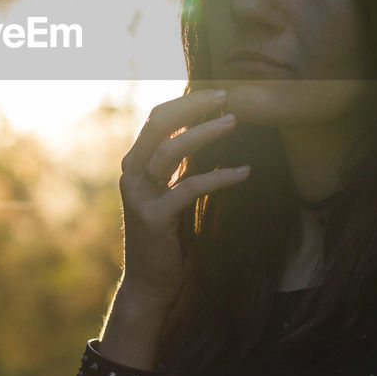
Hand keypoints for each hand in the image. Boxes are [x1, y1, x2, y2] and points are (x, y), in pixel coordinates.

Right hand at [117, 88, 250, 307]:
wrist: (150, 283)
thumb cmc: (167, 236)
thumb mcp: (170, 192)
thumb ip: (177, 166)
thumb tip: (206, 133)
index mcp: (135, 163)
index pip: (157, 119)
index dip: (186, 101)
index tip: (217, 92)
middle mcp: (132, 173)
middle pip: (159, 124)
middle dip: (193, 106)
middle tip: (226, 97)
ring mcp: (139, 195)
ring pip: (170, 150)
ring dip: (204, 132)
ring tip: (234, 121)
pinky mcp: (154, 217)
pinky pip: (189, 188)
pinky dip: (219, 177)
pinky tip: (244, 172)